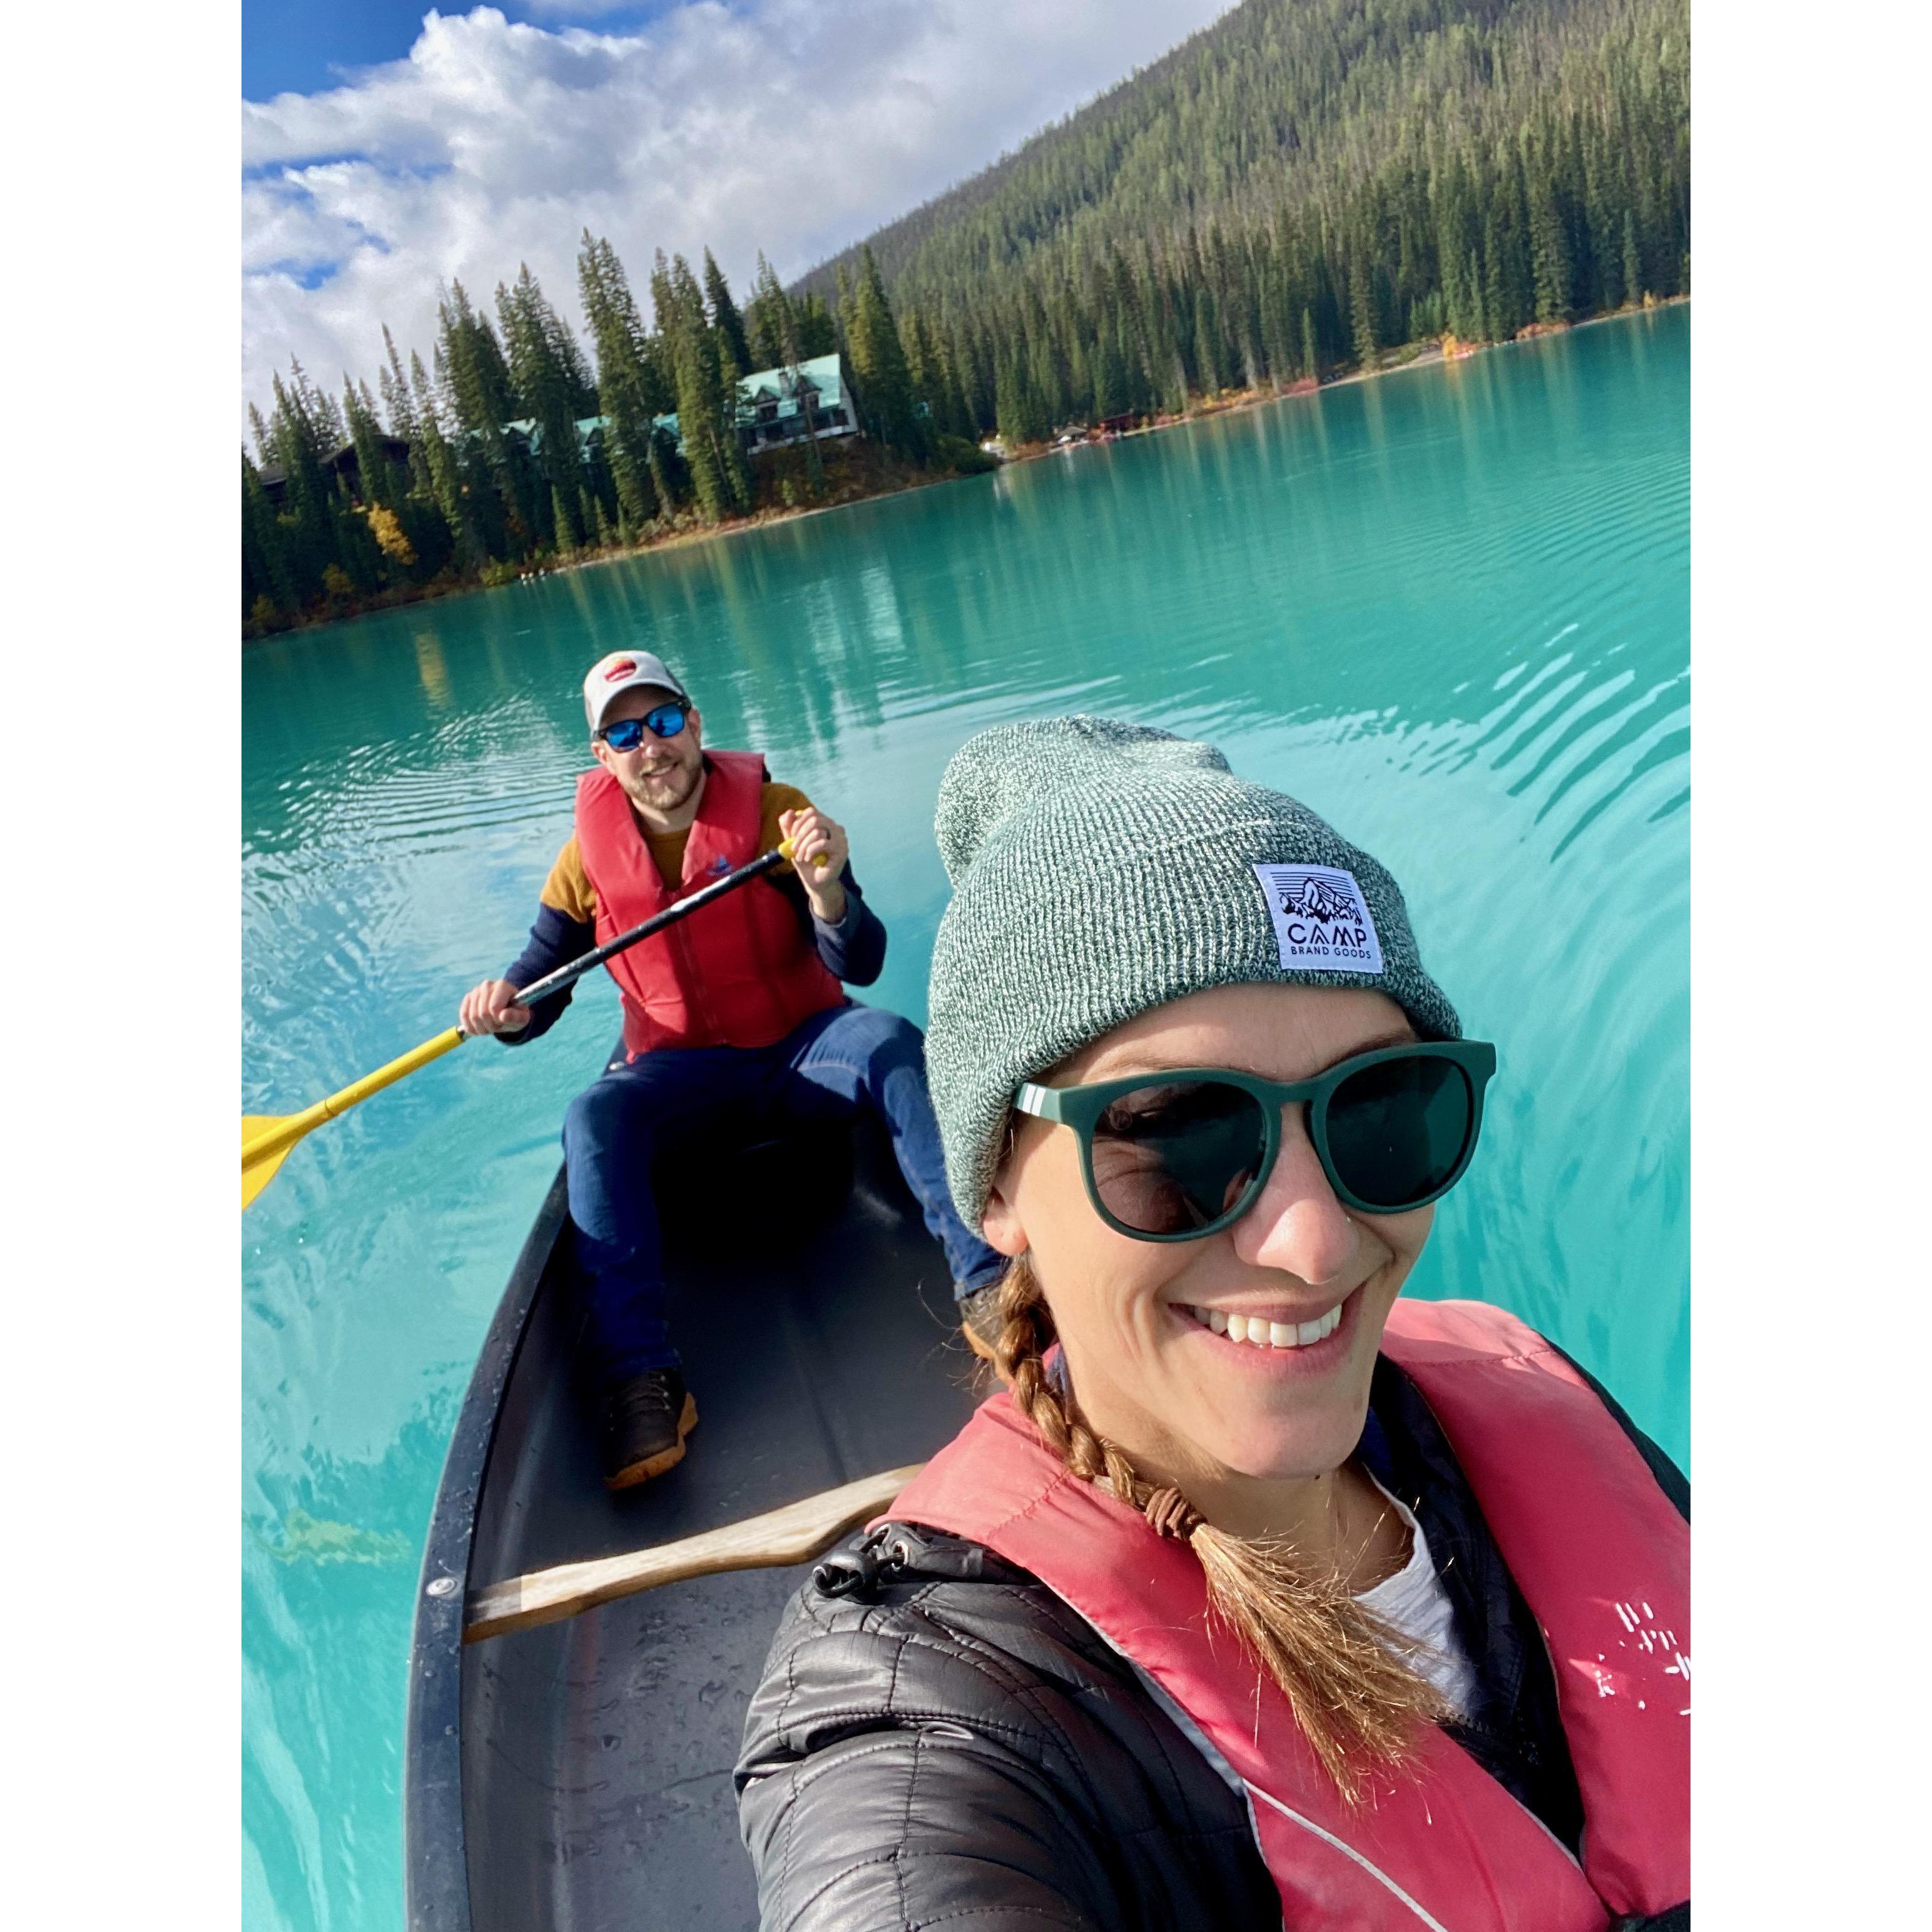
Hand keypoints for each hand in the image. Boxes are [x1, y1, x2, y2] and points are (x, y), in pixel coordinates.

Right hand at [459, 978, 533, 1036]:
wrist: (507, 1011)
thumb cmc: (515, 1014)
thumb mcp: (522, 1018)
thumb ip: (516, 1017)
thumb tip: (503, 1015)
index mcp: (502, 986)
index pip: (493, 1008)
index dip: (498, 1020)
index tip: (504, 1020)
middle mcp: (487, 985)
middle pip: (483, 1014)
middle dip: (491, 1026)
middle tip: (498, 1025)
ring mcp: (475, 991)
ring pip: (473, 1017)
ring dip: (482, 1029)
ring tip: (491, 1026)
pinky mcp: (468, 998)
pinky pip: (464, 1016)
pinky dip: (471, 1027)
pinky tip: (480, 1028)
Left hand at [778, 807, 848, 922]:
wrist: (815, 882)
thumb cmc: (806, 861)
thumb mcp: (793, 843)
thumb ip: (789, 827)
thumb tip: (789, 812)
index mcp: (825, 823)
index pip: (811, 812)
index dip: (798, 822)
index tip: (791, 835)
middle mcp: (836, 828)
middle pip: (815, 819)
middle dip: (800, 834)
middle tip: (793, 848)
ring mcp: (841, 839)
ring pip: (818, 831)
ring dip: (803, 845)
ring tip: (799, 856)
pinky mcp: (842, 850)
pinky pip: (823, 843)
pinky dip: (810, 851)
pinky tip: (807, 859)